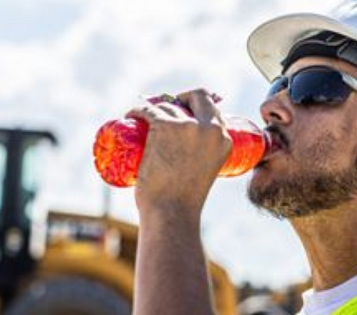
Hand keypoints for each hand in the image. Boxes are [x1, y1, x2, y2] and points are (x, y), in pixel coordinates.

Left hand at [127, 89, 232, 221]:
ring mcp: (187, 126)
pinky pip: (147, 109)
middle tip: (165, 111)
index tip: (182, 114)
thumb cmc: (184, 203)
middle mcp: (210, 128)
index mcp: (224, 139)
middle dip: (181, 98)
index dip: (196, 106)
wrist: (171, 213)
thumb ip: (201, 160)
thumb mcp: (204, 174)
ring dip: (154, 108)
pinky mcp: (163, 126)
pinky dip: (137, 109)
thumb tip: (184, 156)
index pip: (212, 108)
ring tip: (143, 119)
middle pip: (196, 95)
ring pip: (167, 105)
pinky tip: (132, 114)